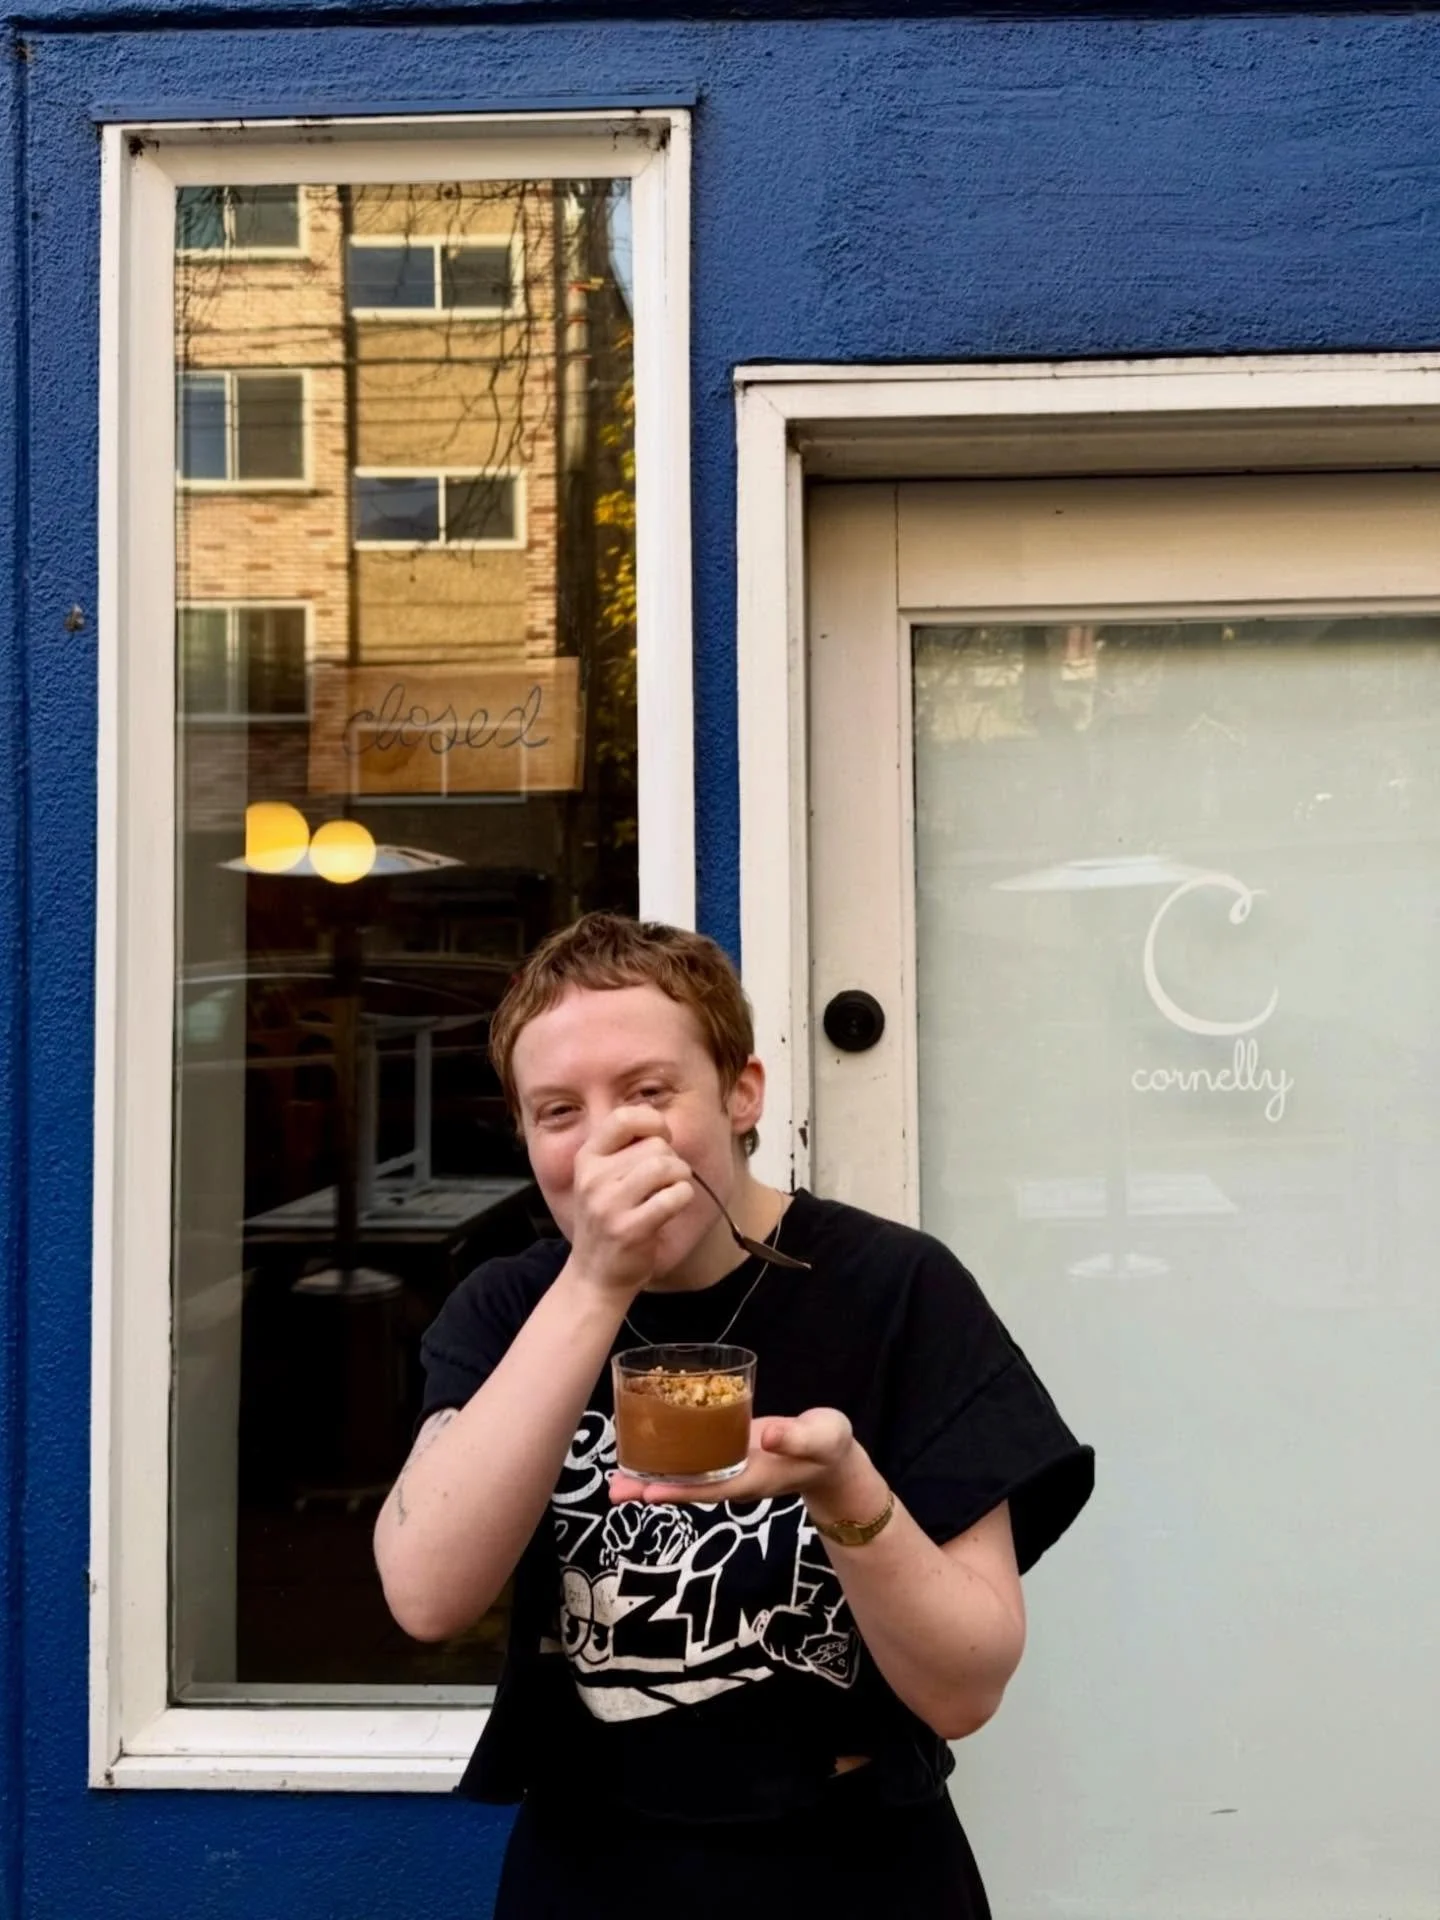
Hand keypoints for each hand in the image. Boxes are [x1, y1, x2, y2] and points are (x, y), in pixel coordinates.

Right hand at [566, 1105, 695, 1296]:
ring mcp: (609, 1204)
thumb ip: (623, 1149)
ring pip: (666, 1166)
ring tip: (673, 1190)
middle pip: (655, 1145)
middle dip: (672, 1159)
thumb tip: (661, 1122)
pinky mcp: (629, 1229)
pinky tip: (675, 1205)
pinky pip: (673, 1196)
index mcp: (587, 1158)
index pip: (624, 1118)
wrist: (595, 1275)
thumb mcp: (601, 1178)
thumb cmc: (608, 1221)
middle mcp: (593, 1178)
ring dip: (681, 1176)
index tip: (661, 1139)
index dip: (653, 1122)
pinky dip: (683, 1197)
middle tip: (667, 1179)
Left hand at [609, 1408, 863, 1507]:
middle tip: (613, 1490)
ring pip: (686, 1476)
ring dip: (652, 1478)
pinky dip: (669, 1458)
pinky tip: (647, 1451)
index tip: (647, 1492)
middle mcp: (734, 1477)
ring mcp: (730, 1467)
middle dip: (651, 1490)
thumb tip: (767, 1435)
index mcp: (753, 1477)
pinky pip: (694, 1459)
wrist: (832, 1457)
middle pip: (687, 1487)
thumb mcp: (820, 1437)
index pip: (709, 1487)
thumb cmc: (828, 1446)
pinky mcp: (729, 1452)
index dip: (678, 1490)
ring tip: (615, 1479)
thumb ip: (796, 1436)